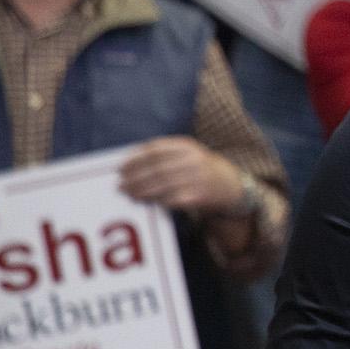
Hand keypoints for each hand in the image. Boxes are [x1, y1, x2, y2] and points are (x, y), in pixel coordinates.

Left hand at [118, 137, 247, 216]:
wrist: (229, 184)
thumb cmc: (198, 168)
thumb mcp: (186, 153)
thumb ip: (163, 155)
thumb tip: (129, 163)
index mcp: (187, 146)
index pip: (155, 150)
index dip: (135, 160)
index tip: (120, 169)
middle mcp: (193, 160)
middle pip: (157, 169)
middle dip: (135, 178)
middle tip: (121, 186)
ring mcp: (197, 178)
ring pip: (162, 185)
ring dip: (142, 191)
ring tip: (130, 194)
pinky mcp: (199, 196)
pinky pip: (173, 199)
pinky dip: (157, 200)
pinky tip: (147, 201)